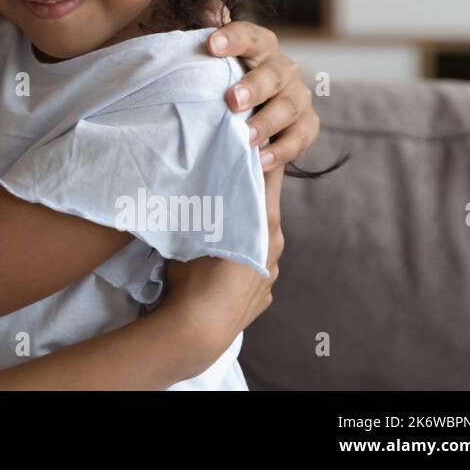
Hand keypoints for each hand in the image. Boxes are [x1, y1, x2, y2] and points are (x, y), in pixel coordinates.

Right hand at [163, 162, 284, 362]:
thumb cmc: (194, 272)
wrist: (199, 328)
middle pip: (265, 208)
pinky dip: (242, 261)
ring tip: (220, 228)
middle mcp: (275, 243)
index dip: (260, 158)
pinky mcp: (265, 295)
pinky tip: (222, 266)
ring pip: (260, 240)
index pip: (270, 176)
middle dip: (248, 195)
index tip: (250, 141)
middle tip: (225, 183)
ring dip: (245, 230)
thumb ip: (209, 202)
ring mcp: (272, 272)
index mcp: (264, 222)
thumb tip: (208, 179)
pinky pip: (254, 268)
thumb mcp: (197, 227)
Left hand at [200, 1, 318, 171]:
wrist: (244, 113)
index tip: (210, 45)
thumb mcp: (208, 59)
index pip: (249, 36)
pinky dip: (282, 150)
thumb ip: (207, 32)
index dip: (232, 38)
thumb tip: (208, 4)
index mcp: (258, 46)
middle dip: (254, 87)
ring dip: (267, 122)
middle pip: (273, 73)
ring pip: (289, 106)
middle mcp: (281, 68)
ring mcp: (297, 96)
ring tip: (246, 138)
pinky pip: (301, 137)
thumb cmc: (220, 80)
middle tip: (232, 101)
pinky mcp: (305, 125)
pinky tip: (261, 160)